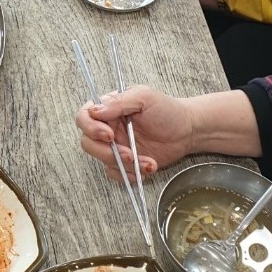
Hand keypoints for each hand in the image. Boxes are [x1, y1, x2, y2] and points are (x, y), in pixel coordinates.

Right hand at [76, 86, 195, 179]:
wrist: (187, 131)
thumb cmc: (167, 110)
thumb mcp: (144, 97)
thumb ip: (119, 102)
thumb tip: (95, 111)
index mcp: (108, 109)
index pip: (84, 117)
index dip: (91, 128)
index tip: (109, 135)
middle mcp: (107, 128)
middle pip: (88, 143)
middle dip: (107, 152)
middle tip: (129, 153)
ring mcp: (115, 146)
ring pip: (102, 161)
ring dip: (124, 165)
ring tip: (147, 162)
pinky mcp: (124, 162)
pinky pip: (115, 173)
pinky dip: (129, 175)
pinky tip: (146, 168)